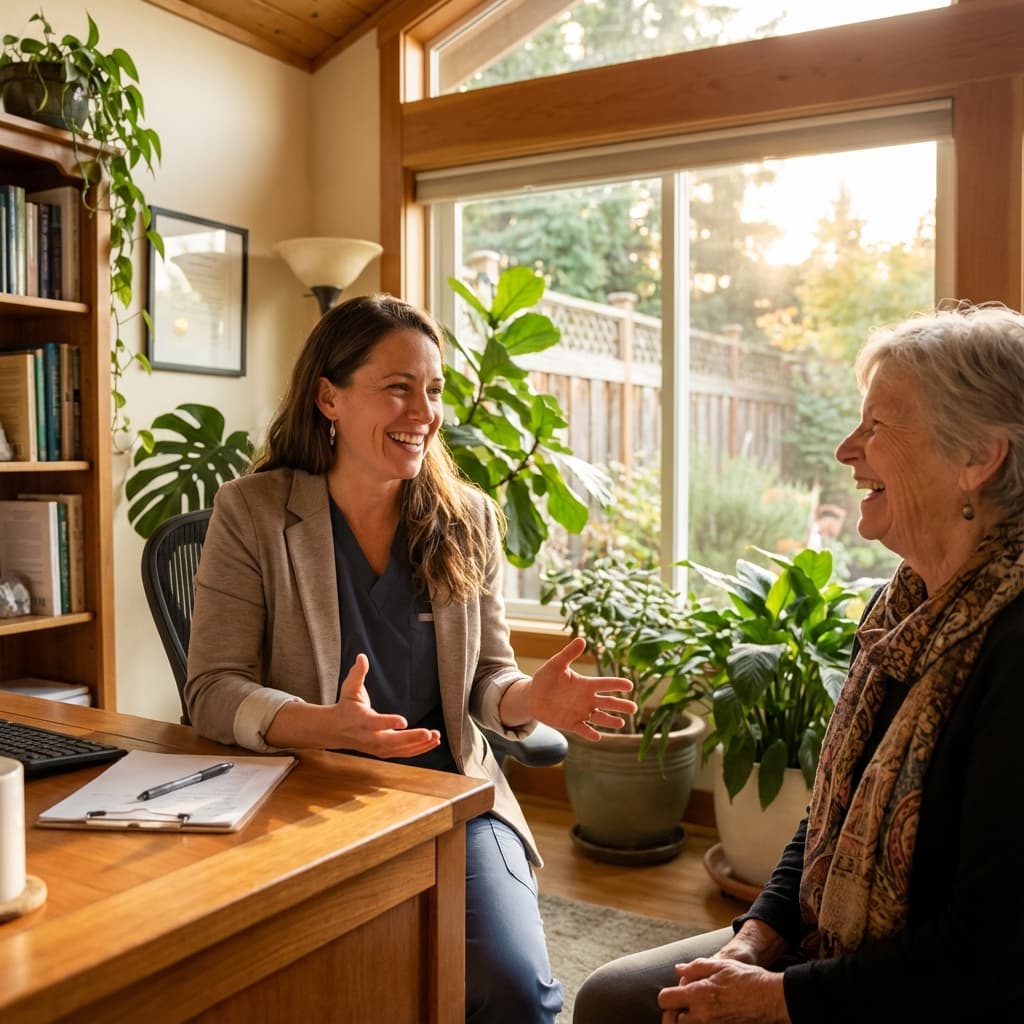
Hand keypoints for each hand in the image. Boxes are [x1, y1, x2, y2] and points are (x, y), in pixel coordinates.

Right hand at [267, 654, 441, 756]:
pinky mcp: (384, 751)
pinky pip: (403, 753)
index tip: (404, 721)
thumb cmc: (346, 706)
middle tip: (428, 733)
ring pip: (399, 750)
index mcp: (361, 720)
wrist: (336, 730)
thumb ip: (357, 673)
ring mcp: (376, 747)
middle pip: (391, 741)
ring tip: (436, 736)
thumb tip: (362, 656)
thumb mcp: (349, 688)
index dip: (389, 722)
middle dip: (410, 738)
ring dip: (419, 744)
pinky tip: (433, 743)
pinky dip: (418, 749)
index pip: (375, 723)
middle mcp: (369, 737)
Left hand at [528, 637, 636, 739]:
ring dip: (611, 721)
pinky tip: (598, 736)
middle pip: (608, 703)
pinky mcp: (571, 724)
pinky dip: (590, 733)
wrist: (532, 697)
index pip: (605, 684)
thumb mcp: (556, 664)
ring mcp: (581, 712)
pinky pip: (583, 729)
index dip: (617, 684)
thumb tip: (582, 639)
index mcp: (586, 684)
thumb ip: (569, 654)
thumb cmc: (546, 678)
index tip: (630, 685)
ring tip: (621, 723)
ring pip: (600, 718)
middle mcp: (587, 699)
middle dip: (621, 705)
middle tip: (634, 708)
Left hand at [658, 958, 788, 1023]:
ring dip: (687, 1020)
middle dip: (675, 1013)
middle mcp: (702, 1015)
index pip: (666, 1000)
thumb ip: (695, 968)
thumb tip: (679, 969)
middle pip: (673, 1021)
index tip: (675, 994)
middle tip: (681, 1007)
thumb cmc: (746, 979)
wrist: (770, 998)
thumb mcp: (720, 964)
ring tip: (693, 1012)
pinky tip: (705, 1018)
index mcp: (697, 994)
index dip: (668, 995)